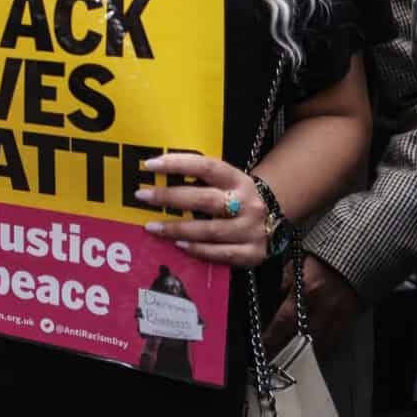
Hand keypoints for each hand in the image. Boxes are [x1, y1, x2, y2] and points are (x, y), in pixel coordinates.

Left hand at [135, 152, 271, 267]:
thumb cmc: (236, 198)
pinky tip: (179, 246)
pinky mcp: (253, 253)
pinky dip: (199, 250)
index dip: (178, 164)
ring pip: (210, 230)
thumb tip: (158, 174)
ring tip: (153, 226)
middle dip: (171, 198)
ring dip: (178, 229)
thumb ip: (200, 180)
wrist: (274, 221)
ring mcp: (251, 229)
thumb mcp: (226, 183)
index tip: (150, 165)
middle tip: (142, 196)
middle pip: (206, 200)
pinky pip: (221, 253)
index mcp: (238, 180)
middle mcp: (247, 203)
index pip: (207, 167)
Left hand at [264, 252, 362, 354]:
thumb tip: (276, 297)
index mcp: (306, 292)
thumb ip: (286, 282)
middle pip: (302, 339)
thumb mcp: (296, 263)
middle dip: (287, 352)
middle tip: (274, 363)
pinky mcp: (350, 319)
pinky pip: (335, 339)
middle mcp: (323, 308)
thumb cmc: (322, 256)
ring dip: (306, 354)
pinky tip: (315, 352)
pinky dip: (324, 347)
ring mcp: (339, 316)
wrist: (357, 254)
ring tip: (292, 362)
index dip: (273, 337)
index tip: (263, 347)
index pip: (284, 321)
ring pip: (321, 344)